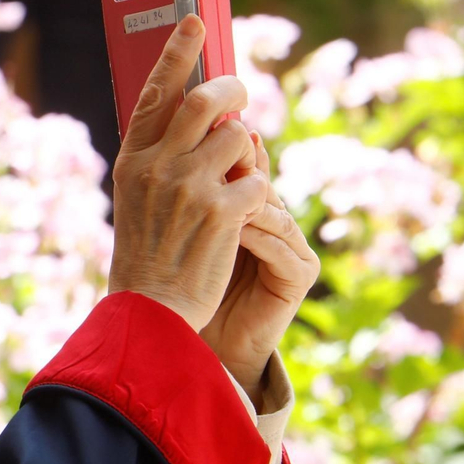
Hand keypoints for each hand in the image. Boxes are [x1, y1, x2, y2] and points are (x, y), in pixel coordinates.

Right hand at [109, 15, 270, 332]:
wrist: (150, 310)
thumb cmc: (147, 254)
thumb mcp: (136, 199)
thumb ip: (160, 157)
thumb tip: (201, 118)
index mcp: (132, 160)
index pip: (155, 93)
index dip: (176, 54)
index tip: (195, 21)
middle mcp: (157, 166)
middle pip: (206, 101)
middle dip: (232, 91)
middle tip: (242, 92)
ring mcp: (189, 187)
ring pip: (240, 140)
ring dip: (248, 157)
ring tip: (235, 184)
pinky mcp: (223, 212)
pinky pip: (259, 180)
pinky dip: (259, 196)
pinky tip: (242, 218)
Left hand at [201, 133, 319, 402]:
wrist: (191, 334)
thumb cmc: (181, 277)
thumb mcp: (180, 224)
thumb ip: (182, 185)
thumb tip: (163, 130)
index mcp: (248, 202)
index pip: (243, 162)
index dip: (225, 146)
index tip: (198, 136)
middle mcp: (274, 219)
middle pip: (261, 179)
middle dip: (234, 170)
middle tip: (209, 165)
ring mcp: (292, 246)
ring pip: (272, 208)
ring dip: (241, 202)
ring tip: (215, 196)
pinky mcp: (299, 274)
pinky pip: (280, 245)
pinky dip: (255, 236)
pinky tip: (234, 231)